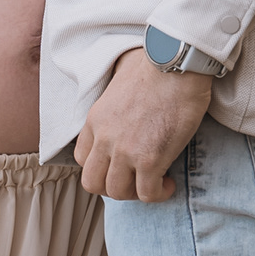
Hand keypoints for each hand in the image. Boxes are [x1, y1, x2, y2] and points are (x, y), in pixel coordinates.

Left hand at [75, 47, 212, 203]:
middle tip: (134, 179)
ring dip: (135, 192)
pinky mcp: (150, 160)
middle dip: (113, 186)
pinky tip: (168, 183)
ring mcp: (126, 152)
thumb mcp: (118, 77)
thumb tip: (125, 92)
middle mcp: (105, 139)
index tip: (119, 164)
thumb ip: (114, 95)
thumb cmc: (153, 64)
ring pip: (117, 192)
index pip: (81, 158)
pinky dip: (158, 193)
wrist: (173, 62)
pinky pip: (147, 194)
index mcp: (95, 120)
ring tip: (153, 182)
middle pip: (93, 182)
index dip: (100, 166)